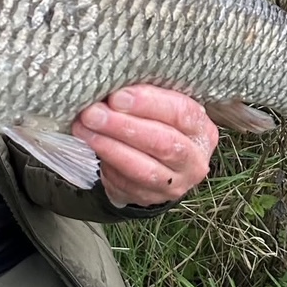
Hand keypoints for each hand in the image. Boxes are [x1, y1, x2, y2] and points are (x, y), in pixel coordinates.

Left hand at [72, 84, 217, 207]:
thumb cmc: (159, 124)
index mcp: (201, 129)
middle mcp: (194, 160)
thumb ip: (145, 98)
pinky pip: (127, 183)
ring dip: (110, 147)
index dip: (149, 104)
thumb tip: (114, 88)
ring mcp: (175, 184)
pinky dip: (106, 164)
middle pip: (163, 143)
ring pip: (144, 168)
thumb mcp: (161, 107)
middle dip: (124, 126)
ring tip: (84, 129)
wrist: (160, 163)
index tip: (117, 97)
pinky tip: (90, 147)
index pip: (181, 113)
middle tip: (93, 113)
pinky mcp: (151, 198)